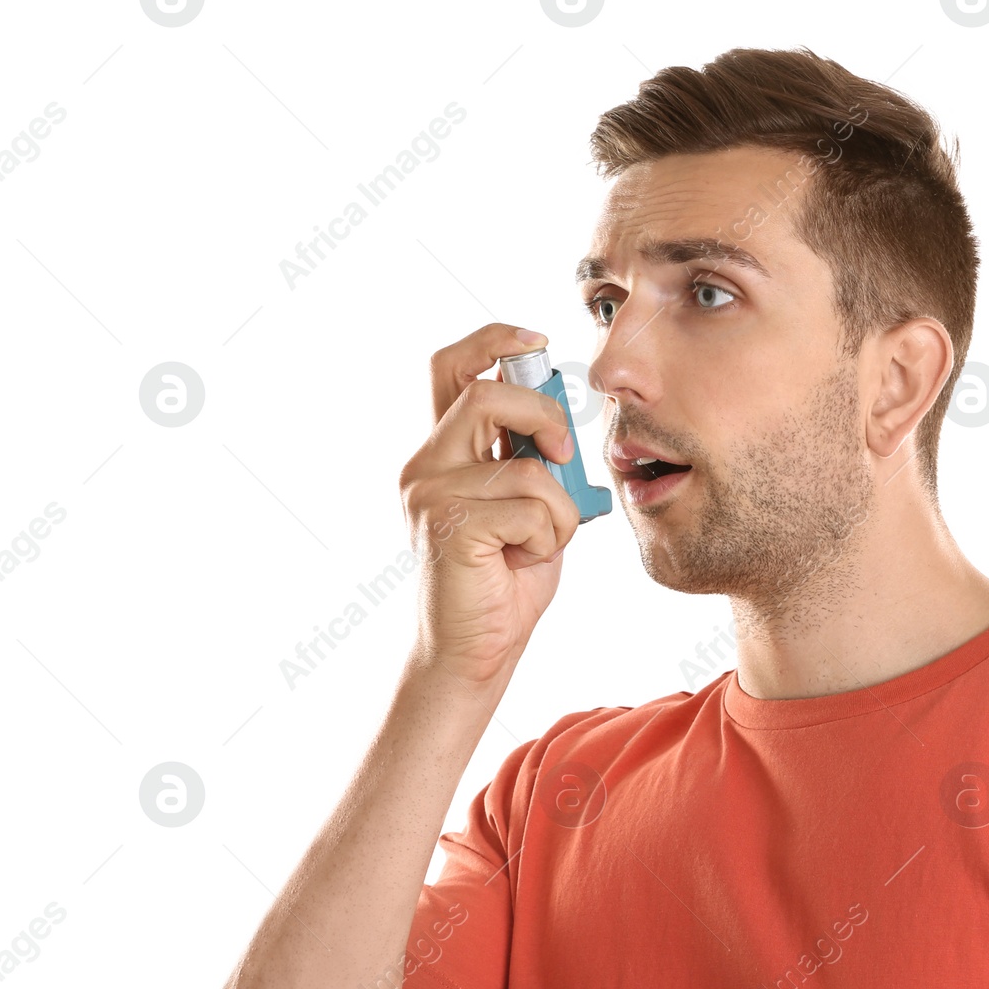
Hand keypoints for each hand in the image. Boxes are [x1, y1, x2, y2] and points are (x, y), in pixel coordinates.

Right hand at [400, 323, 582, 689]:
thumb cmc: (507, 578)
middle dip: (544, 415)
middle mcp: (426, 464)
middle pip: (487, 392)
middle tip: (563, 454)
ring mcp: (431, 493)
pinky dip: (550, 536)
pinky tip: (524, 560)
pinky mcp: (450, 525)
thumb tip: (563, 418)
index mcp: (443, 450)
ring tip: (540, 540)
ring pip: (526, 465)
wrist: (477, 649)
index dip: (494, 340)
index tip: (537, 340)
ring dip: (558, 508)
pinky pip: (532, 507)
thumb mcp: (529, 503)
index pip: (452, 367)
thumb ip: (534, 459)